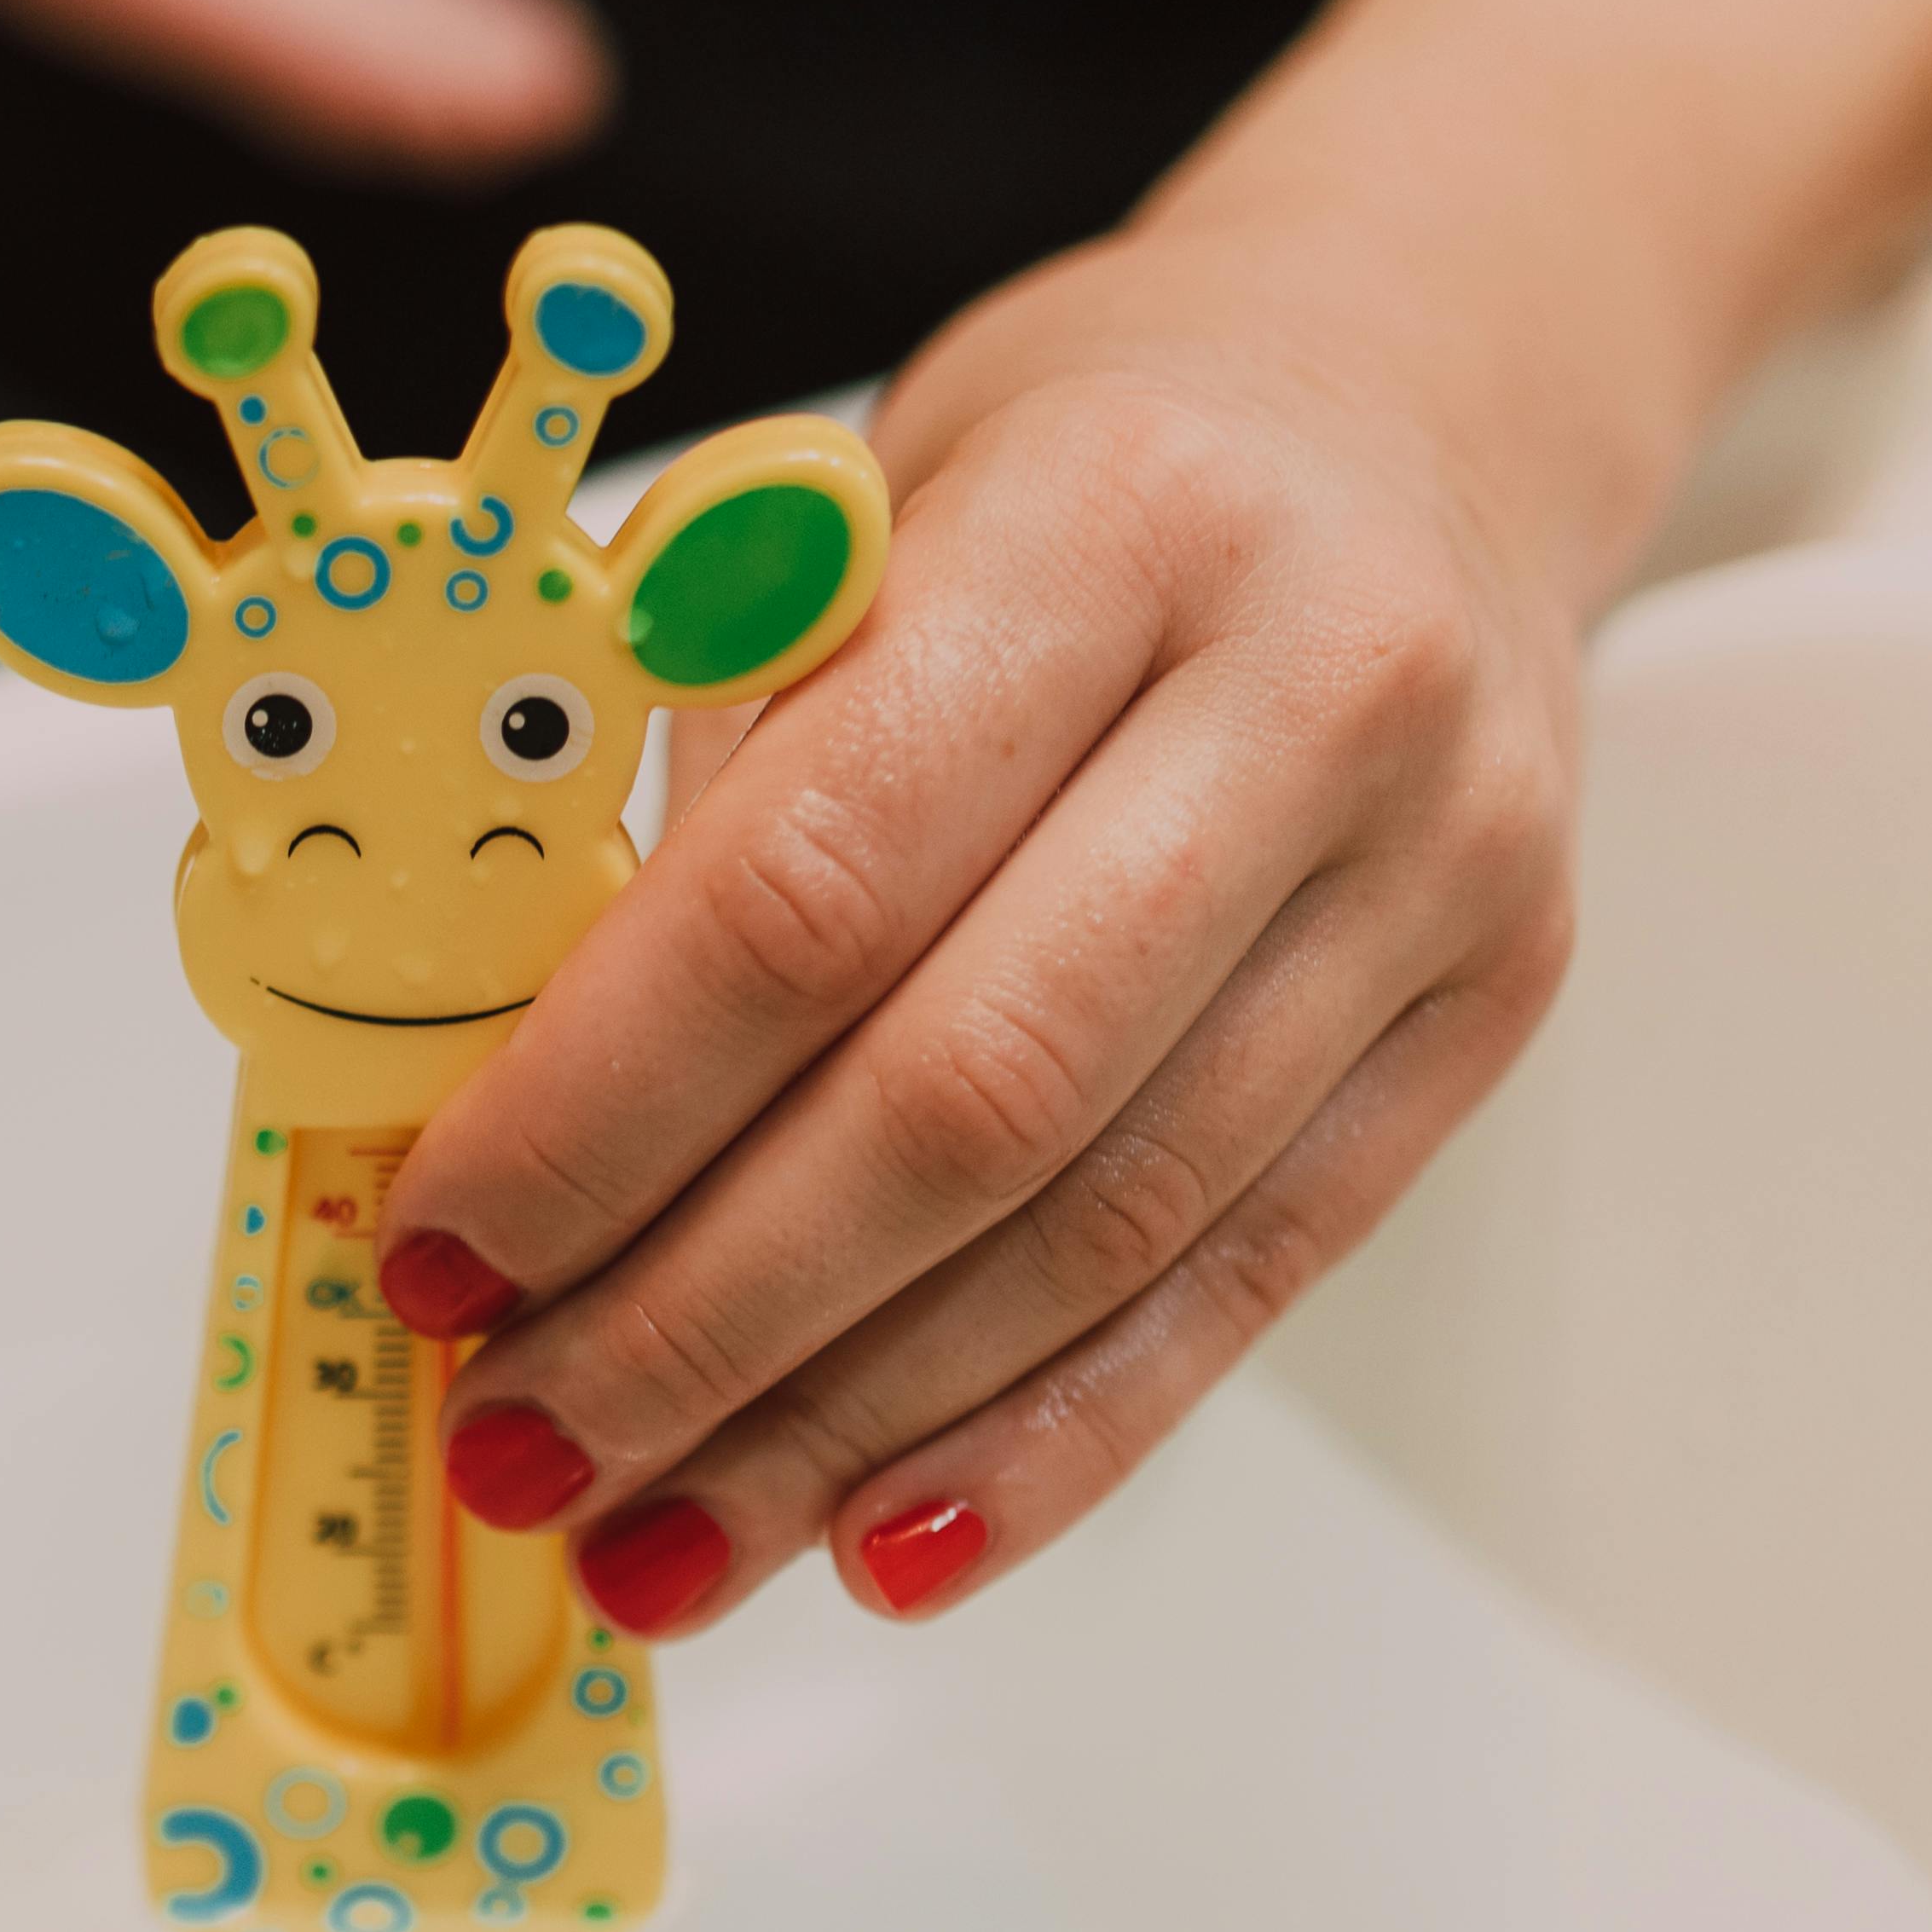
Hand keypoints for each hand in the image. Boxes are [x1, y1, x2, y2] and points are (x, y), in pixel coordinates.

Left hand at [382, 211, 1600, 1635]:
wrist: (1430, 386)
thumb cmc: (1095, 455)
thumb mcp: (871, 507)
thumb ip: (710, 773)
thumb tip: (503, 1100)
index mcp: (1115, 522)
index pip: (811, 884)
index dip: (601, 1103)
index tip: (442, 1243)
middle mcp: (1318, 697)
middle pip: (965, 1096)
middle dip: (704, 1312)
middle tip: (519, 1438)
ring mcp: (1438, 873)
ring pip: (1100, 1231)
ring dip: (846, 1424)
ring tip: (651, 1538)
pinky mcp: (1489, 1017)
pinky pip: (1241, 1281)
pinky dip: (1048, 1441)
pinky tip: (881, 1544)